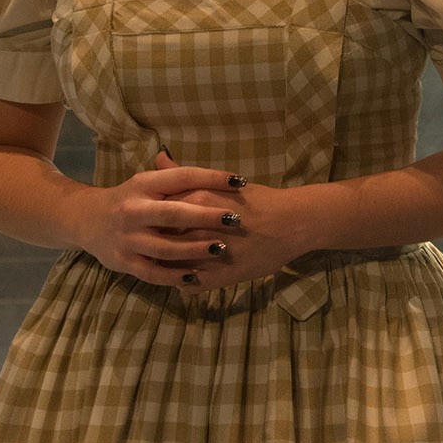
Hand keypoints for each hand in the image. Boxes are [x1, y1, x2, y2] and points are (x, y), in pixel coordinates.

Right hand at [72, 158, 251, 286]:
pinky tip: (197, 276)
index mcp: (143, 184)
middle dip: (206, 216)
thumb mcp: (149, 183)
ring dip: (195, 249)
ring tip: (222, 249)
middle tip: (235, 219)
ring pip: (165, 247)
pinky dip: (174, 276)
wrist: (87, 220)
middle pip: (174, 213)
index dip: (212, 178)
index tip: (240, 181)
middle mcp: (133, 209)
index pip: (182, 177)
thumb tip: (222, 173)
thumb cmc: (131, 199)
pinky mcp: (122, 261)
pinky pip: (152, 272)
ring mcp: (127, 237)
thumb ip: (179, 178)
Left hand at [149, 151, 317, 291]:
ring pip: (170, 266)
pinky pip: (188, 285)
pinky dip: (185, 283)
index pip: (156, 214)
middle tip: (158, 243)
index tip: (152, 222)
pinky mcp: (217, 277)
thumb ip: (182, 174)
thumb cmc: (255, 200)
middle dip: (156, 244)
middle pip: (160, 240)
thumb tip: (158, 157)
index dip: (152, 220)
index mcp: (194, 202)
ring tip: (172, 262)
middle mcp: (195, 229)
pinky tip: (190, 276)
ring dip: (169, 266)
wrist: (290, 223)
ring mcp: (206, 256)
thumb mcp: (217, 183)